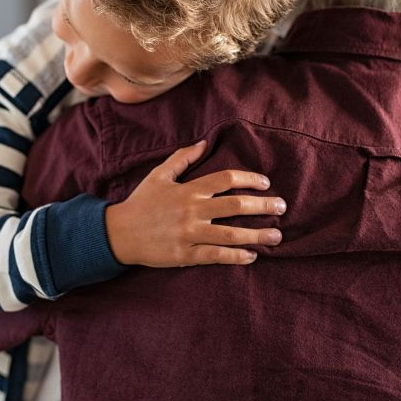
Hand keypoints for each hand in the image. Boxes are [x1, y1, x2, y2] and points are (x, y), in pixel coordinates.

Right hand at [105, 140, 284, 266]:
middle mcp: (192, 210)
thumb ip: (182, 158)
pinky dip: (236, 257)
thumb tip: (204, 143)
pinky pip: (215, 257)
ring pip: (230, 234)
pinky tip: (252, 256)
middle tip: (282, 207)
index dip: (249, 179)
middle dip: (263, 206)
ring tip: (277, 236)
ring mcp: (189, 234)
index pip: (226, 179)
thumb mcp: (159, 175)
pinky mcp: (184, 255)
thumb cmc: (141, 202)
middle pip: (235, 206)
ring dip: (257, 235)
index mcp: (189, 189)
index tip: (265, 183)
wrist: (118, 233)